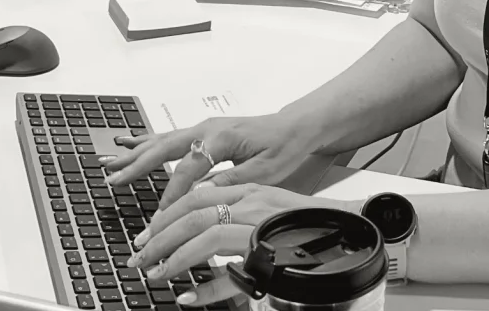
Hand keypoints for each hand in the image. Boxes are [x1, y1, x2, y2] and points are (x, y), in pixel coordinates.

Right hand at [101, 112, 315, 208]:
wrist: (294, 126)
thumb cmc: (283, 146)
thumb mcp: (264, 171)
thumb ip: (231, 182)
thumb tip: (201, 196)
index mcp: (224, 137)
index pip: (190, 166)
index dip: (174, 191)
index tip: (161, 214)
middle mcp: (209, 128)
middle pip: (167, 147)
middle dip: (137, 165)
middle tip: (112, 181)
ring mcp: (204, 128)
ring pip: (164, 141)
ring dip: (135, 153)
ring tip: (109, 164)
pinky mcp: (204, 132)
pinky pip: (170, 137)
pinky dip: (147, 142)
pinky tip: (129, 144)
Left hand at [126, 183, 351, 306]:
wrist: (349, 231)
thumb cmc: (308, 226)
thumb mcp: (266, 214)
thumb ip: (235, 222)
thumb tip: (200, 239)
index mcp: (252, 190)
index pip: (198, 194)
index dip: (167, 214)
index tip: (148, 233)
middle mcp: (255, 202)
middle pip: (194, 211)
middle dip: (159, 235)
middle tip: (139, 256)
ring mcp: (263, 224)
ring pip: (206, 233)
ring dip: (173, 256)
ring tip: (155, 273)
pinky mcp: (273, 249)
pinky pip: (232, 269)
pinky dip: (208, 287)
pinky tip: (190, 297)